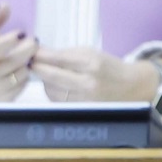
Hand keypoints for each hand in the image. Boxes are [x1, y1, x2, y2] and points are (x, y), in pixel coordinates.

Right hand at [0, 3, 37, 101]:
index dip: (10, 40)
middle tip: (34, 41)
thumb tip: (5, 4)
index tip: (22, 33)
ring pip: (21, 73)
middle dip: (28, 49)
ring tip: (26, 57)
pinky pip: (23, 85)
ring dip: (27, 63)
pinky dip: (25, 76)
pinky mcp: (3, 98)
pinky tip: (21, 69)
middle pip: (14, 62)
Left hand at [30, 47, 158, 101]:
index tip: (30, 52)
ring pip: (51, 90)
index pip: (57, 58)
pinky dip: (53, 92)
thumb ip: (63, 53)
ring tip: (48, 74)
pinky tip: (57, 86)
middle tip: (30, 63)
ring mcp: (84, 99)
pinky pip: (58, 100)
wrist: (132, 87)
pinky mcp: (81, 110)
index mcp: (91, 63)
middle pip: (51, 75)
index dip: (40, 56)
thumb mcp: (90, 54)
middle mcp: (88, 83)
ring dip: (45, 81)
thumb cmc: (108, 67)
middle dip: (37, 68)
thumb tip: (37, 52)